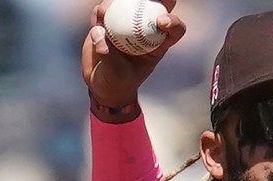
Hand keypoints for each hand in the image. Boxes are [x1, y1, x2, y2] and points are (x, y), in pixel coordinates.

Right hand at [83, 0, 184, 118]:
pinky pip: (106, 10)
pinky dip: (101, 12)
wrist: (101, 80)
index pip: (174, 28)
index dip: (173, 22)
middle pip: (155, 6)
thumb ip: (108, 55)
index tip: (161, 22)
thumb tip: (99, 33)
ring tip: (107, 10)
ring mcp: (127, 22)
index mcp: (158, 43)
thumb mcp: (116, 73)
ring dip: (118, 2)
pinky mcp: (110, 20)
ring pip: (127, 3)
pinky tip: (98, 17)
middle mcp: (145, 28)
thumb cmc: (116, 80)